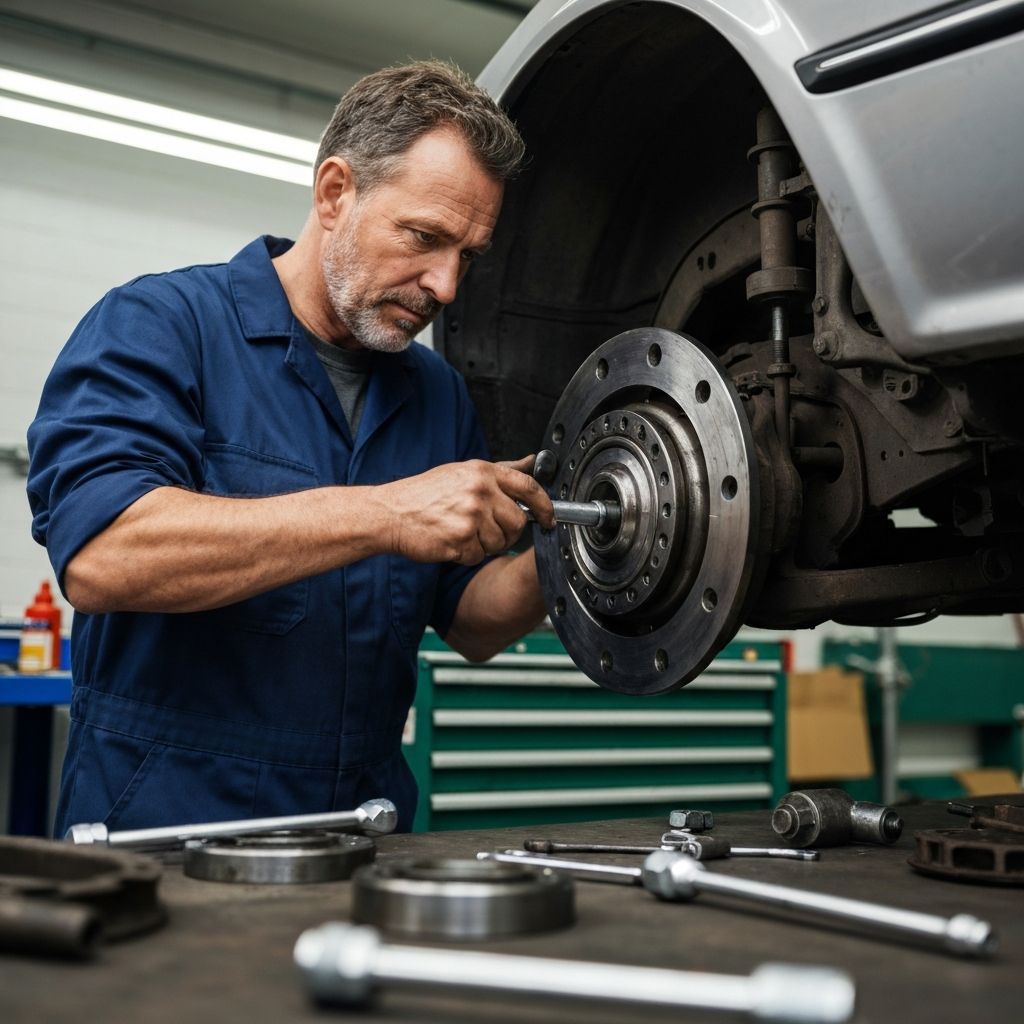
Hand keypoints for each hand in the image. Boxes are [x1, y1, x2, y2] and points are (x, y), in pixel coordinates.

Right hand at [381, 455, 554, 563]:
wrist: (390, 512)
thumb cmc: (425, 493)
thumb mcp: (463, 471)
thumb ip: (501, 470)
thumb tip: (531, 463)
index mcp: (482, 472)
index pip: (529, 487)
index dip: (545, 506)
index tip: (549, 519)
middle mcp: (479, 491)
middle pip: (518, 522)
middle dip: (507, 532)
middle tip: (486, 530)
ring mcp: (470, 516)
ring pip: (499, 542)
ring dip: (484, 545)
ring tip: (461, 533)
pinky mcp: (460, 540)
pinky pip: (479, 556)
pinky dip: (467, 555)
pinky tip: (451, 542)